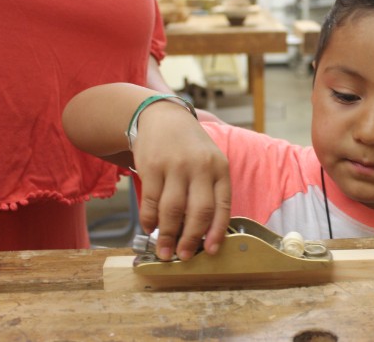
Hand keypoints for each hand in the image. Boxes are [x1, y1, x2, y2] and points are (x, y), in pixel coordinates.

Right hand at [132, 102, 230, 260]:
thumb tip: (203, 233)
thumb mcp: (210, 161)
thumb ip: (210, 191)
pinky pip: (152, 200)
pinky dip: (150, 219)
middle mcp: (201, 166)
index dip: (218, 232)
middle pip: (199, 211)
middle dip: (191, 239)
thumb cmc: (190, 148)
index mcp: (220, 168)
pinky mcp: (153, 165)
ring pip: (173, 209)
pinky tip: (150, 228)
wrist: (163, 117)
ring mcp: (176, 165)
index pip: (223, 205)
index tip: (211, 251)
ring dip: (167, 235)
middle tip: (183, 256)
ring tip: (164, 250)